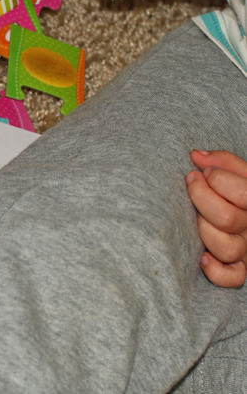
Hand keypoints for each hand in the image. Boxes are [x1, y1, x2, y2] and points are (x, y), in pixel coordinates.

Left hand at [186, 150, 246, 287]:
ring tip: (197, 217)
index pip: (244, 193)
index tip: (201, 172)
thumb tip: (196, 155)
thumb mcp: (238, 172)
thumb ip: (223, 161)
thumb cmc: (236, 190)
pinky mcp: (241, 268)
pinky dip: (216, 271)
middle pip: (227, 218)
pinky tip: (202, 257)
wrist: (242, 209)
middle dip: (202, 198)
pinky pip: (233, 278)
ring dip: (205, 230)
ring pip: (227, 248)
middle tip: (192, 184)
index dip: (216, 178)